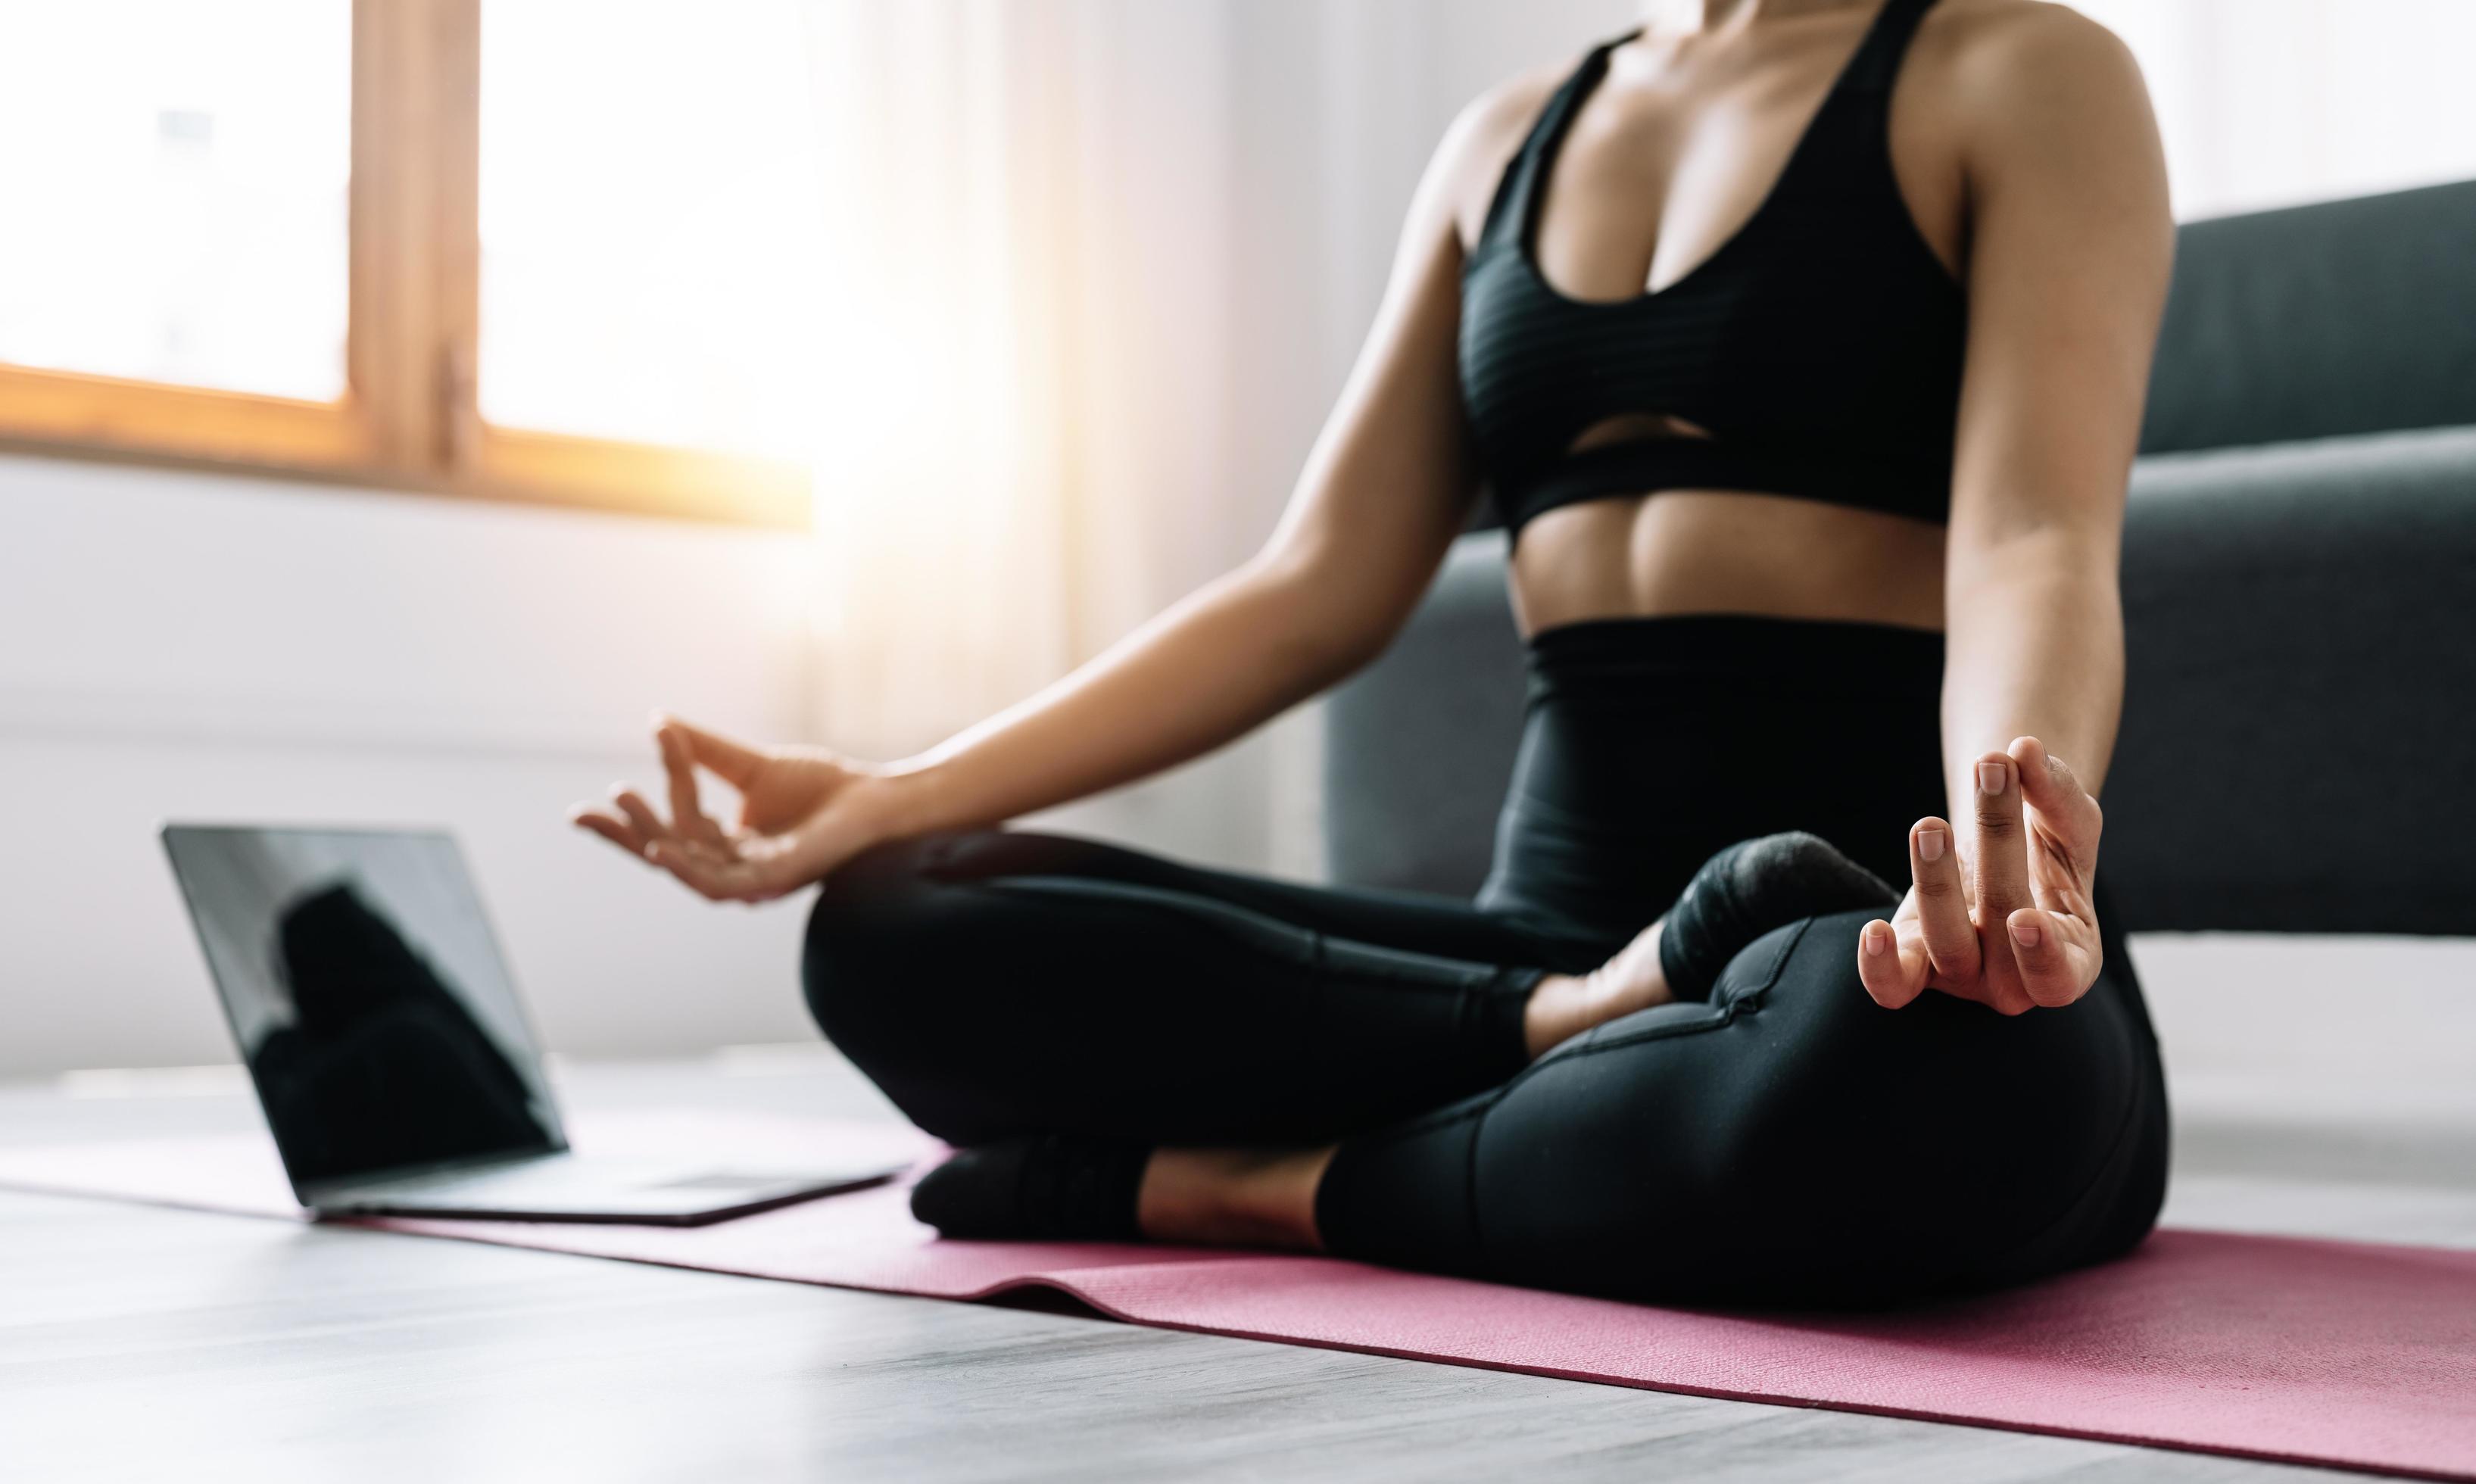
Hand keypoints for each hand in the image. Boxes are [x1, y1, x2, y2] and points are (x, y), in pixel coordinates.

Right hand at [570, 716, 906, 902]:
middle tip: (583, 813)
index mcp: (726, 847)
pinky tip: (662, 849)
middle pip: (667, 856)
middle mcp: (734, 869)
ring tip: (622, 809)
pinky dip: (688, 869)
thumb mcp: (751, 766)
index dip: (637, 815)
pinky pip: (722, 884)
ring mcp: (754, 880)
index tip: (602, 792)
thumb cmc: (823, 787)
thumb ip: (706, 752)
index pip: (670, 832)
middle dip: (626, 835)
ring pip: (688, 869)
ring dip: (651, 839)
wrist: (877, 797)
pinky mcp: (777, 882)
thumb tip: (659, 721)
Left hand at [1855, 735, 2103, 1013]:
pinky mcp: (1915, 965)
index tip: (2024, 919)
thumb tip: (2024, 748)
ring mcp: (1962, 976)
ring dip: (1936, 881)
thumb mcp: (2067, 819)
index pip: (2058, 977)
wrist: (2003, 858)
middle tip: (1994, 771)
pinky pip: (1894, 985)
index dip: (2041, 955)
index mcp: (2071, 959)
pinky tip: (1873, 930)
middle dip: (1997, 843)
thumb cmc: (2047, 848)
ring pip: (1945, 944)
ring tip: (1930, 824)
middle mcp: (2015, 983)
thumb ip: (2056, 789)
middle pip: (2002, 924)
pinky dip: (1880, 966)